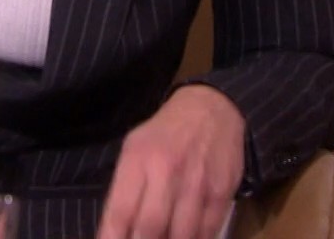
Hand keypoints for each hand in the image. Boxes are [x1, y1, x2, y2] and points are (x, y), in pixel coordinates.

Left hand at [97, 85, 246, 238]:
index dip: (112, 238)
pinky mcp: (221, 192)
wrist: (210, 108)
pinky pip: (207, 231)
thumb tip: (116, 231)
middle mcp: (166, 171)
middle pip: (150, 227)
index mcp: (138, 159)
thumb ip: (124, 188)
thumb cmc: (164, 133)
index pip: (120, 211)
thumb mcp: (134, 148)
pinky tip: (186, 238)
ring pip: (181, 235)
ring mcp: (196, 183)